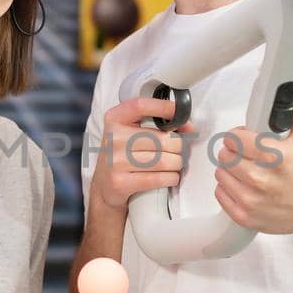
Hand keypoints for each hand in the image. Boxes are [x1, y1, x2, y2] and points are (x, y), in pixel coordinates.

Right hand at [89, 97, 192, 213]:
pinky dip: (171, 178)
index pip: (140, 106)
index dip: (164, 108)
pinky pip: (158, 179)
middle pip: (161, 139)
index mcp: (114, 119)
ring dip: (176, 164)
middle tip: (177, 152)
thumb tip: (188, 127)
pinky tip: (169, 177)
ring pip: (163, 160)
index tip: (181, 114)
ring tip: (173, 165)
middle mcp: (112, 138)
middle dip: (178, 147)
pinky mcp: (120, 183)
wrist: (103, 187)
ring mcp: (114, 161)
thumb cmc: (123, 156)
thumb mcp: (130, 133)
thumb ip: (154, 125)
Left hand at [214, 74, 292, 237]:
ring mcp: (252, 201)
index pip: (234, 138)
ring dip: (229, 169)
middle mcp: (262, 181)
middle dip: (233, 151)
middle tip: (247, 153)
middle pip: (224, 155)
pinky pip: (220, 194)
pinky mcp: (244, 217)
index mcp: (276, 157)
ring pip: (220, 174)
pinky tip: (244, 185)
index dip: (238, 135)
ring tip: (246, 168)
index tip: (247, 137)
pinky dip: (228, 188)